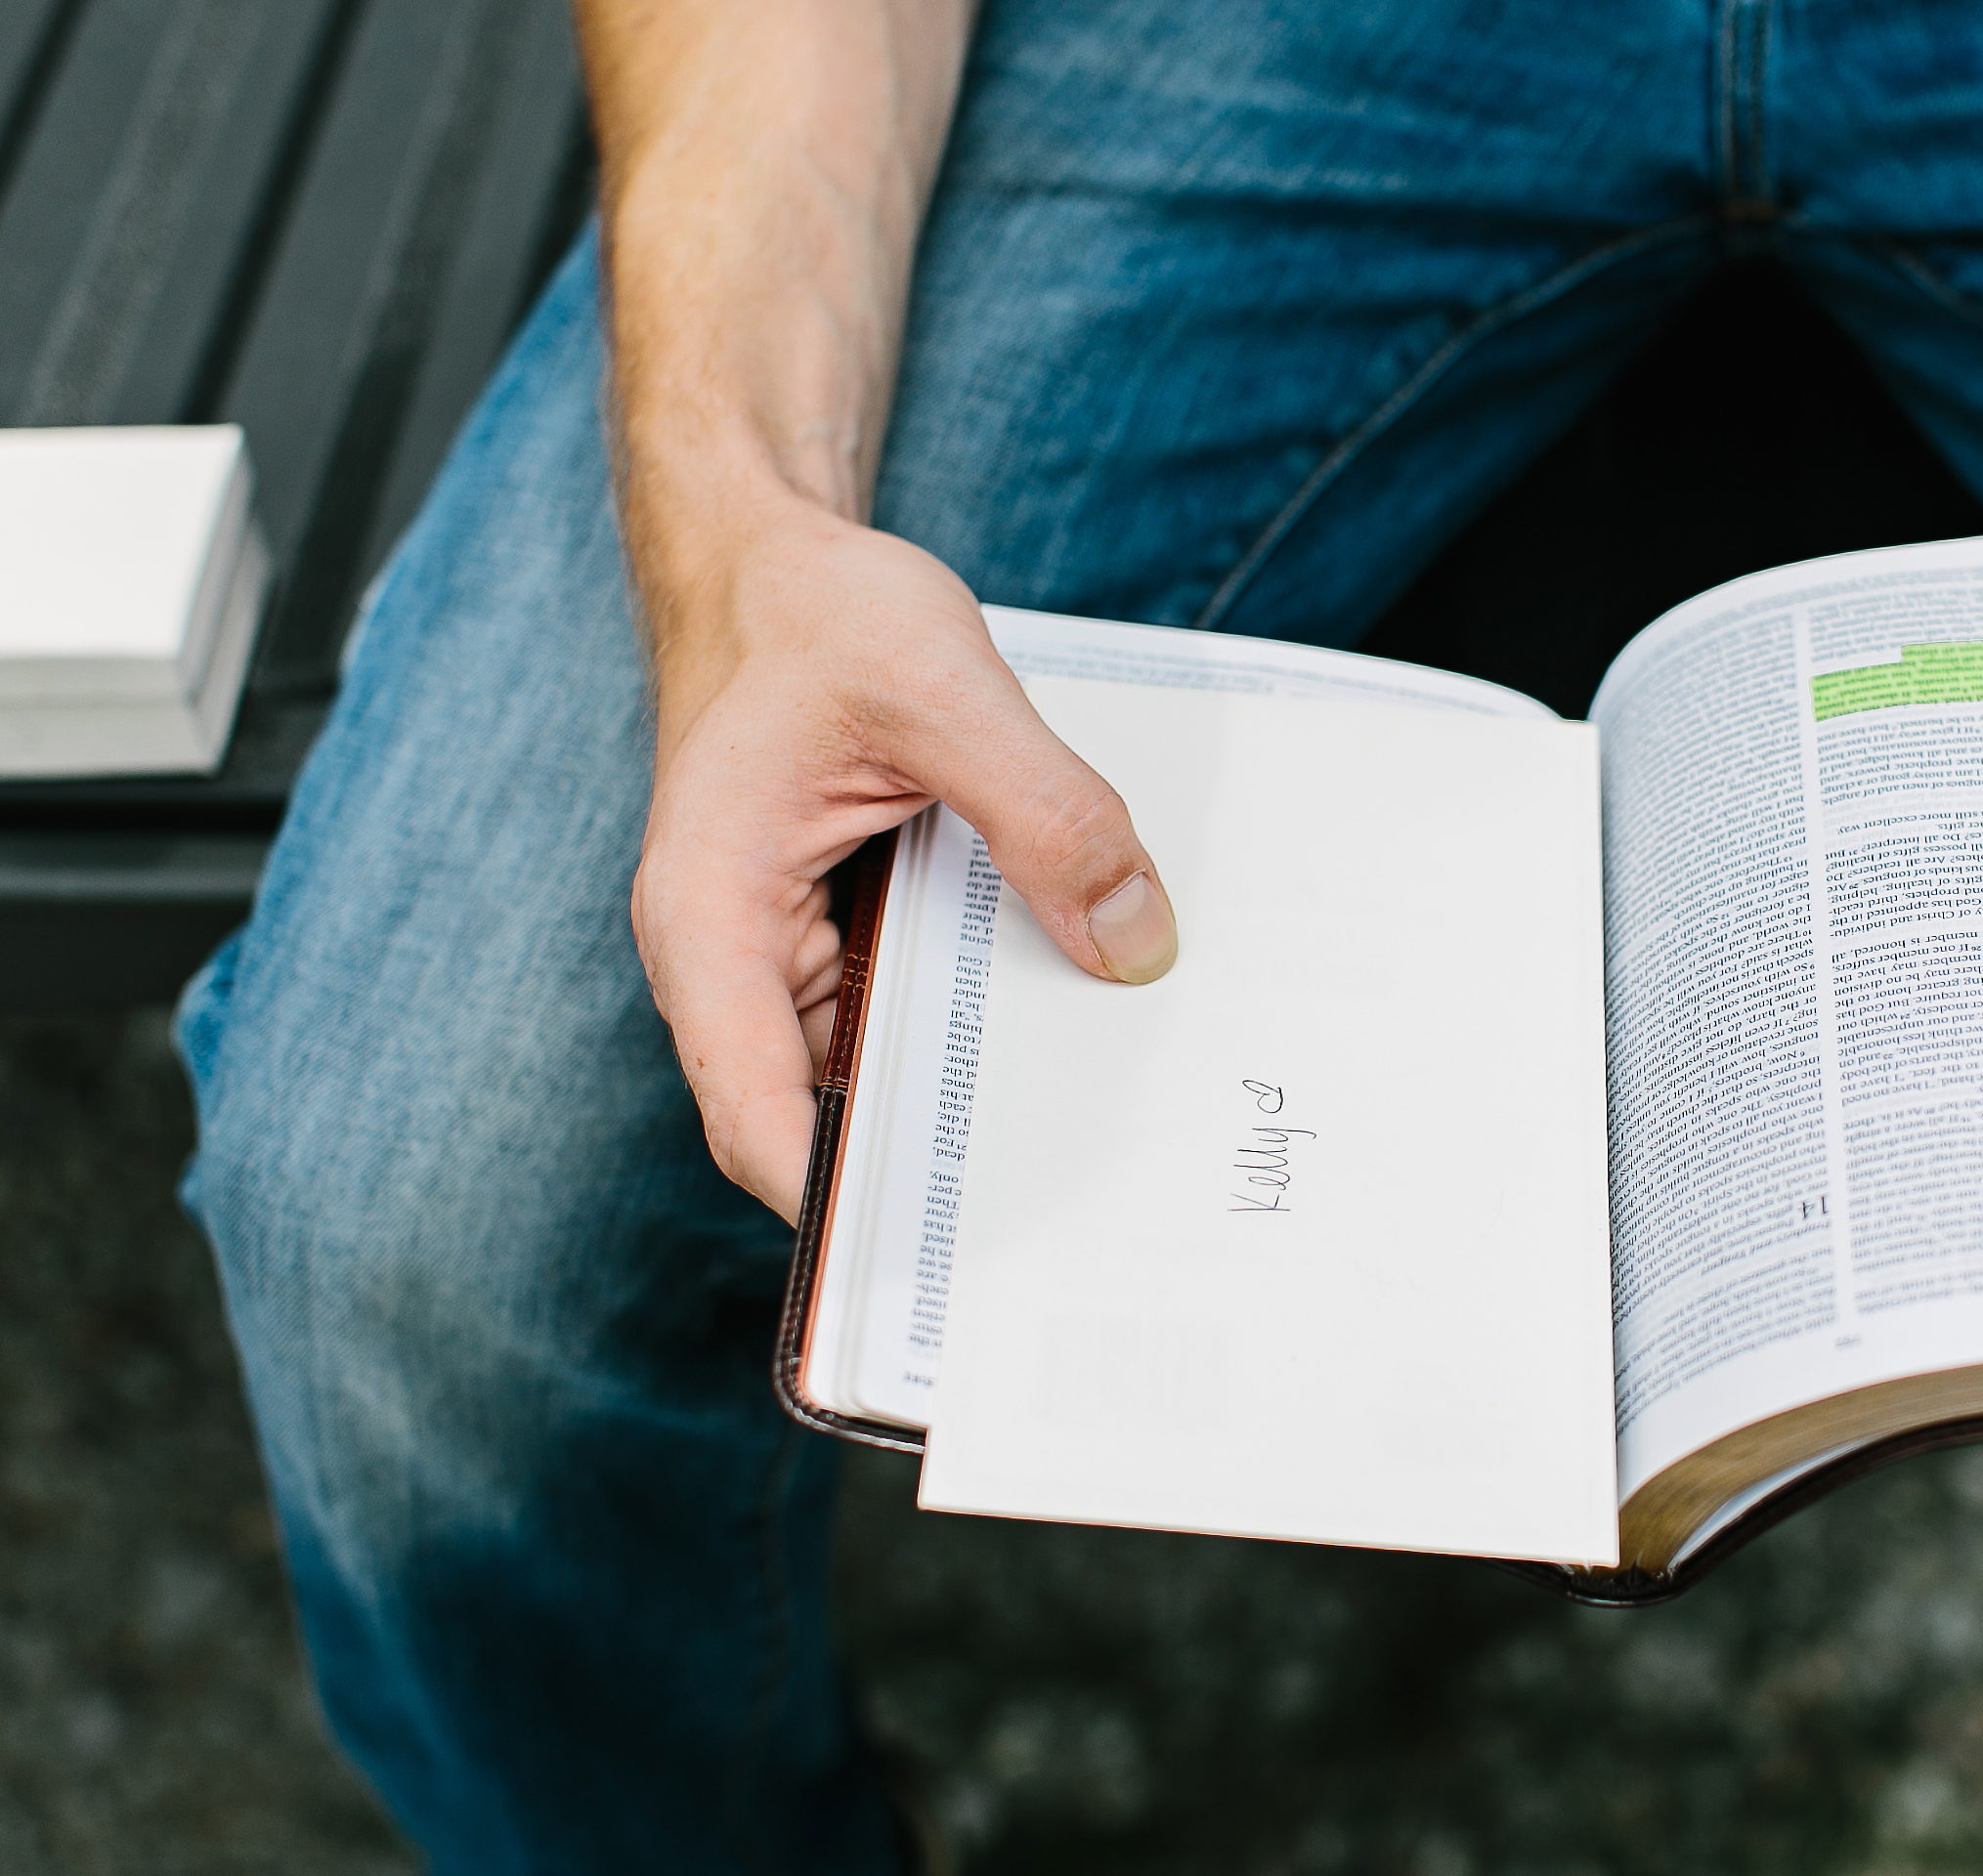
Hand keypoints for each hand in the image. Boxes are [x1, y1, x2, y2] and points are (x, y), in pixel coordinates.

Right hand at [631, 500, 1178, 1217]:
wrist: (768, 556)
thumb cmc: (811, 611)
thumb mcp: (944, 689)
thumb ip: (1045, 814)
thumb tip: (1136, 939)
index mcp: (709, 919)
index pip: (754, 1113)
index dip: (838, 1200)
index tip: (945, 1252)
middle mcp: (734, 957)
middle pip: (823, 1112)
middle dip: (934, 1158)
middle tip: (1062, 1205)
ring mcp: (785, 949)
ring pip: (875, 1063)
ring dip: (967, 1084)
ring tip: (1090, 1124)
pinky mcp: (838, 927)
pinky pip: (907, 1002)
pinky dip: (978, 1012)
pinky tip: (1068, 1008)